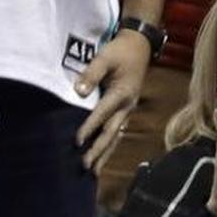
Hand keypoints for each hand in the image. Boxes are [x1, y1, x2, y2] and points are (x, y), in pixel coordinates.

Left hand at [73, 29, 150, 172]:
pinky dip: (110, 144)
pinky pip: (117, 131)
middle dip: (98, 151)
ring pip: (115, 136)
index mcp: (122, 94)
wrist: (140, 45)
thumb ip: (92, 73)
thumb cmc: (121, 50)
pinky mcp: (126, 109)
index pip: (101, 115)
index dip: (88, 128)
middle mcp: (127, 106)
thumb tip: (79, 92)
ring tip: (94, 170)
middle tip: (85, 166)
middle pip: (111, 133)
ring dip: (105, 153)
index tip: (76, 141)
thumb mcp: (105, 56)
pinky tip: (104, 154)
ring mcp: (128, 109)